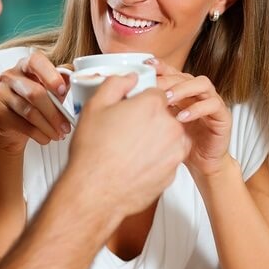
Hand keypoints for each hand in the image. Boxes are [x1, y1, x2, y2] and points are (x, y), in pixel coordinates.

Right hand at [0, 49, 72, 153]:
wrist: (12, 129)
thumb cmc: (36, 105)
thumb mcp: (51, 92)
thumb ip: (62, 83)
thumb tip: (77, 78)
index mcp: (26, 65)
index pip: (36, 61)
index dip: (50, 75)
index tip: (63, 91)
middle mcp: (10, 76)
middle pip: (34, 92)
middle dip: (54, 112)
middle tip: (67, 126)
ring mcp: (1, 94)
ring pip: (30, 111)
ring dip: (49, 126)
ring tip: (60, 135)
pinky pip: (22, 125)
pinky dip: (39, 134)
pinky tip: (47, 138)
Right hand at [64, 74, 189, 220]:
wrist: (95, 190)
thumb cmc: (93, 150)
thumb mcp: (96, 106)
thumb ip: (116, 83)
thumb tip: (130, 78)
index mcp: (153, 105)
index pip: (157, 93)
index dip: (142, 101)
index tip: (130, 110)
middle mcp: (170, 126)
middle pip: (166, 115)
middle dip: (150, 120)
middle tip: (126, 132)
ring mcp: (174, 151)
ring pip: (170, 137)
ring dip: (156, 139)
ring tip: (130, 149)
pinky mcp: (173, 172)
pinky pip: (168, 159)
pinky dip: (156, 160)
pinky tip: (135, 164)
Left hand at [152, 60, 234, 185]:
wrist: (201, 164)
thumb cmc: (181, 143)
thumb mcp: (162, 123)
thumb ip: (151, 108)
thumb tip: (128, 97)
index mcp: (184, 91)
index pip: (173, 72)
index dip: (161, 67)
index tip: (146, 66)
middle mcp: (199, 93)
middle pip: (185, 76)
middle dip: (168, 80)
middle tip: (153, 87)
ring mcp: (212, 102)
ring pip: (202, 84)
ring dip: (183, 89)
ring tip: (167, 99)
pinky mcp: (223, 116)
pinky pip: (213, 105)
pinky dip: (196, 109)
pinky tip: (181, 117)